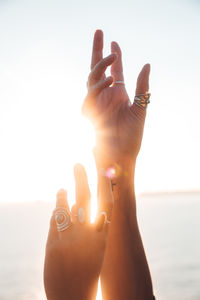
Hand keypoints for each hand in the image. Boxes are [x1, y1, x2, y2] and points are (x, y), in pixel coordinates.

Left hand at [44, 164, 112, 299]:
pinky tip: (57, 208)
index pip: (106, 205)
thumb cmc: (87, 274)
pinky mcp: (54, 246)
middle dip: (81, 179)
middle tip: (77, 164)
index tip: (103, 168)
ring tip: (62, 188)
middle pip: (84, 200)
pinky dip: (56, 212)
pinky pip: (54, 221)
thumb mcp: (95, 250)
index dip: (105, 185)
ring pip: (65, 208)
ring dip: (63, 195)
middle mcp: (88, 236)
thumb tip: (81, 205)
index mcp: (103, 238)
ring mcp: (70, 240)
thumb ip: (90, 228)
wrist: (74, 299)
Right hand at [82, 30, 149, 164]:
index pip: (115, 70)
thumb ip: (141, 86)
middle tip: (99, 31)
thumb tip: (146, 64)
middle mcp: (106, 96)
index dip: (116, 56)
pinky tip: (112, 78)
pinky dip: (100, 84)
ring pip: (93, 76)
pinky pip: (91, 92)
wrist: (121, 154)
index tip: (115, 42)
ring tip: (114, 54)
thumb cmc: (131, 135)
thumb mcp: (140, 107)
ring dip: (102, 64)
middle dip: (98, 50)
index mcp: (118, 94)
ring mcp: (96, 102)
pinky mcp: (89, 110)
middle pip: (99, 68)